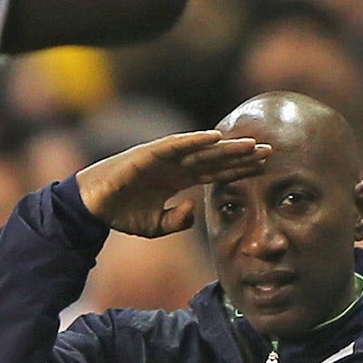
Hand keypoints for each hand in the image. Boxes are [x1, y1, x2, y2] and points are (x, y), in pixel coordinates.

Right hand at [74, 130, 270, 237]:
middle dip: (242, 155)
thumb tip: (194, 211)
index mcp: (179, 180)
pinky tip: (215, 137)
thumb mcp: (156, 226)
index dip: (240, 170)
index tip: (264, 167)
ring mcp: (163, 157)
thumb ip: (178, 221)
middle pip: (216, 158)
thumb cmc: (122, 212)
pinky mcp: (149, 153)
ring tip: (251, 144)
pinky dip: (194, 139)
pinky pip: (176, 145)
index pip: (216, 172)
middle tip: (270, 151)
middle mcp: (175, 165)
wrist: (92, 206)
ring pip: (202, 149)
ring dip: (226, 146)